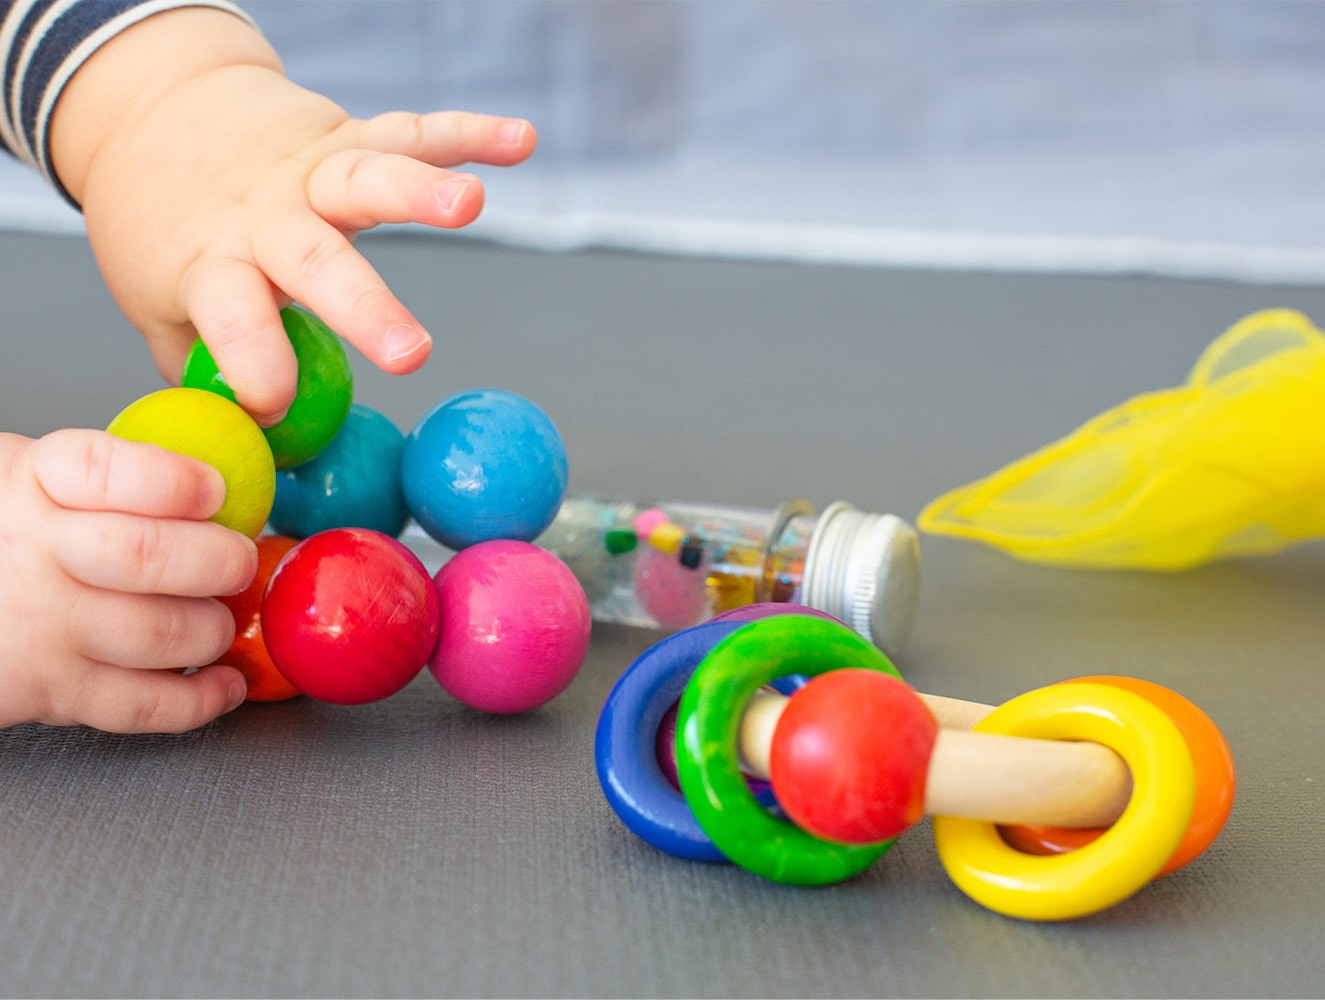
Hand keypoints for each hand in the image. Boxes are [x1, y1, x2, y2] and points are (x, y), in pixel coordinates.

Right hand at [0, 430, 257, 731]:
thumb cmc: (0, 535)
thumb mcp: (26, 473)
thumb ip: (105, 472)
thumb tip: (207, 475)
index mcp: (34, 481)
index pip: (109, 472)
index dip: (176, 482)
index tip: (214, 490)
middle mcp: (35, 552)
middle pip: (151, 557)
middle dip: (221, 561)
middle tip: (237, 562)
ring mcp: (43, 625)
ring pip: (162, 633)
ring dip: (214, 630)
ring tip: (217, 620)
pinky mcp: (51, 690)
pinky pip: (145, 704)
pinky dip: (203, 700)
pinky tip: (223, 682)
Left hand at [51, 8, 537, 425]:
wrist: (154, 112)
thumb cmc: (170, 236)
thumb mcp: (160, 310)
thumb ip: (206, 373)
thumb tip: (254, 453)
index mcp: (213, 266)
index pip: (232, 320)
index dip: (257, 364)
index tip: (276, 409)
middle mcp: (266, 217)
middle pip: (315, 261)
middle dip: (366, 308)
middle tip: (411, 356)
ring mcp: (312, 172)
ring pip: (368, 177)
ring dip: (421, 190)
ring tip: (471, 203)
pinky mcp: (349, 136)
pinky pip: (414, 133)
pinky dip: (470, 134)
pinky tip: (521, 140)